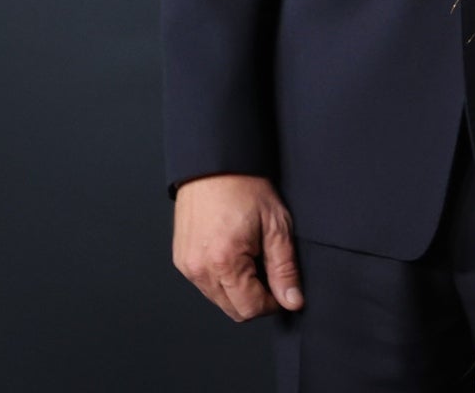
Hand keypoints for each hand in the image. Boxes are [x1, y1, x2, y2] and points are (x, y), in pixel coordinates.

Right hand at [172, 173, 303, 319]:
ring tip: (249, 256)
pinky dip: (222, 279)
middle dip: (255, 298)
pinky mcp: (181, 260)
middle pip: (233, 309)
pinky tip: (233, 254)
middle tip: (266, 268)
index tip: (282, 288)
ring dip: (238, 289)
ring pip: (219, 299)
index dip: (272, 303)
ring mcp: (187, 266)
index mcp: (224, 262)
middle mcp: (200, 269)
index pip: (250, 309)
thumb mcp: (276, 226)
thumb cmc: (244, 187)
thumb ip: (285, 269)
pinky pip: (205, 284)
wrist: (215, 164)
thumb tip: (292, 300)